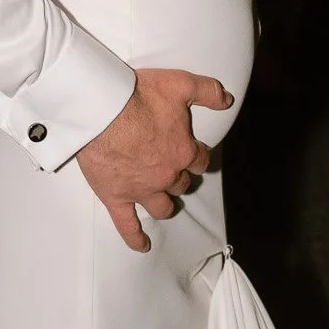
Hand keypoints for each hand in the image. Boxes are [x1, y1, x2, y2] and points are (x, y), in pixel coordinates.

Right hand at [77, 67, 232, 252]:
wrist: (101, 109)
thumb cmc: (139, 95)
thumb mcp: (180, 83)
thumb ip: (207, 91)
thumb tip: (227, 100)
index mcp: (182, 151)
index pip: (200, 161)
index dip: (197, 156)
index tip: (192, 152)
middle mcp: (166, 175)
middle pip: (181, 184)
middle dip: (180, 177)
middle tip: (172, 169)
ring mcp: (141, 190)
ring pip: (162, 206)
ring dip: (166, 204)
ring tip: (165, 202)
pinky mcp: (117, 197)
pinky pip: (128, 226)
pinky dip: (135, 238)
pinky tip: (143, 245)